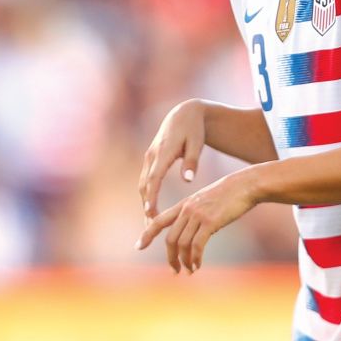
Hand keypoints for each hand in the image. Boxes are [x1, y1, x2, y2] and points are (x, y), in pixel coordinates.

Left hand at [135, 169, 257, 273]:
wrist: (244, 185)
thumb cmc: (229, 194)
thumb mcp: (206, 200)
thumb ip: (196, 213)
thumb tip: (193, 228)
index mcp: (184, 205)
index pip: (158, 220)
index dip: (147, 234)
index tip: (138, 246)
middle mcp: (187, 210)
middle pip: (170, 238)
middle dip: (170, 258)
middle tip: (174, 271)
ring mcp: (198, 215)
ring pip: (182, 244)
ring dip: (184, 262)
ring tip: (189, 271)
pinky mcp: (210, 222)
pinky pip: (197, 246)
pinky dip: (196, 259)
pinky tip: (198, 265)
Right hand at [138, 99, 205, 219]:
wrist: (184, 113)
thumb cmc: (194, 129)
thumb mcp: (197, 143)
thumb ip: (192, 162)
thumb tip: (188, 181)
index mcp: (163, 152)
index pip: (155, 178)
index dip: (152, 197)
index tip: (151, 214)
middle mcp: (152, 155)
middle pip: (145, 185)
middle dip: (146, 206)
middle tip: (150, 227)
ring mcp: (149, 156)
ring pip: (143, 183)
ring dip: (145, 202)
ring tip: (149, 223)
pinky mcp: (151, 158)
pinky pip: (146, 179)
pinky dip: (147, 194)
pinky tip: (151, 208)